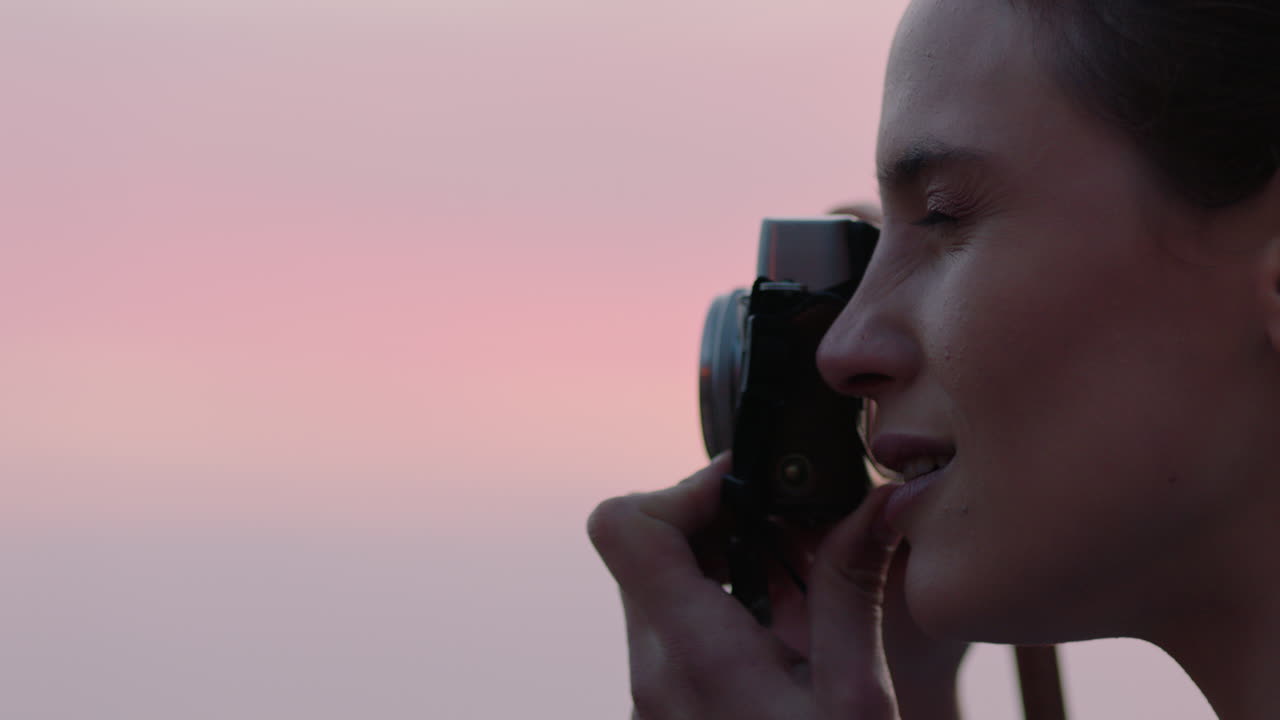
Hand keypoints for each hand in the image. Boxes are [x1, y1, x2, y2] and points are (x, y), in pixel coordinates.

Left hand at [588, 453, 908, 718]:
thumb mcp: (856, 701)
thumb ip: (854, 591)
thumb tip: (878, 503)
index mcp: (692, 655)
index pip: (625, 525)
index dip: (685, 488)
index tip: (757, 492)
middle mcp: (653, 671)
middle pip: (650, 545)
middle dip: (725, 525)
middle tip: (802, 545)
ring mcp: (652, 695)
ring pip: (663, 585)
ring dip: (729, 566)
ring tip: (805, 598)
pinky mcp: (666, 710)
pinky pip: (675, 629)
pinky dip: (726, 608)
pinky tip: (791, 640)